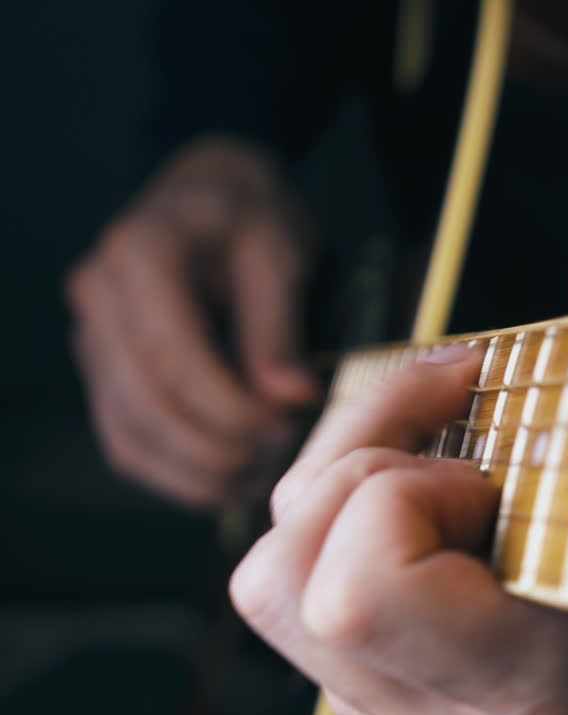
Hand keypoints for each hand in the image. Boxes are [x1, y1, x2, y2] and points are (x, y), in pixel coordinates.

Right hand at [66, 136, 317, 505]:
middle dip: (214, 446)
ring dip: (193, 473)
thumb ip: (279, 325)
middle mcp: (98, 295)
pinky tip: (226, 480)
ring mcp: (90, 336)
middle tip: (278, 459)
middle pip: (144, 400)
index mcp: (141, 253)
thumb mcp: (279, 251)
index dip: (225, 406)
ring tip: (258, 478)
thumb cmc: (250, 217)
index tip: (282, 429)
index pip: (170, 354)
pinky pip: (125, 437)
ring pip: (127, 431)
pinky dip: (172, 472)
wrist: (209, 195)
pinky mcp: (101, 370)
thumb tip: (292, 398)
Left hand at [231, 199, 567, 714]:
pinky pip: (293, 586)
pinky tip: (427, 488)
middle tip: (477, 468)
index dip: (405, 496)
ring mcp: (401, 714)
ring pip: (271, 579)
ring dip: (345, 486)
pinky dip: (342, 510)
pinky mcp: (376, 690)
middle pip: (287, 576)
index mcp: (538, 679)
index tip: (494, 476)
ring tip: (444, 461)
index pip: (360, 593)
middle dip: (370, 477)